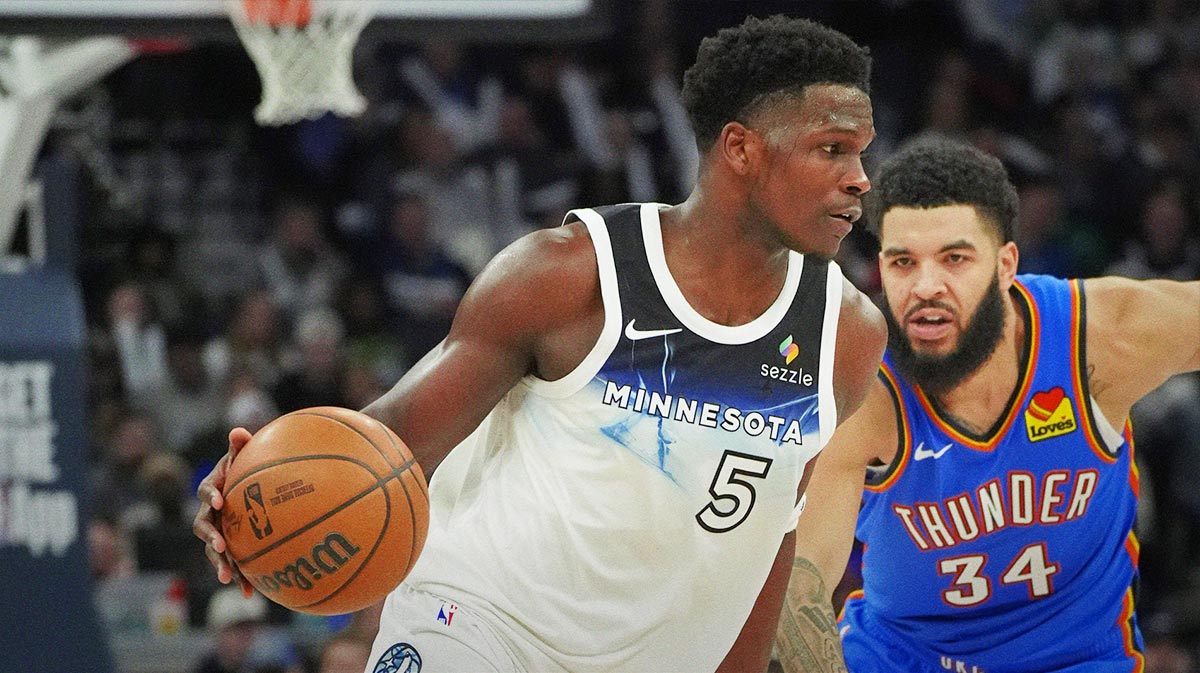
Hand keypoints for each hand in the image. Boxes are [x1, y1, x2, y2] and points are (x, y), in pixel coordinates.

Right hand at [193, 427, 254, 596]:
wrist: (248, 485)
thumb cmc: (245, 466)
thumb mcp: (242, 455)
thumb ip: (240, 446)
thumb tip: (239, 431)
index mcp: (211, 489)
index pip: (206, 491)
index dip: (210, 495)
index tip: (219, 500)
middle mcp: (209, 513)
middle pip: (203, 527)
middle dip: (211, 537)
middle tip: (221, 545)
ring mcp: (217, 532)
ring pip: (213, 550)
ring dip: (219, 563)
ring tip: (227, 577)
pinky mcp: (229, 547)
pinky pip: (233, 563)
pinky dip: (240, 578)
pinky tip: (252, 594)